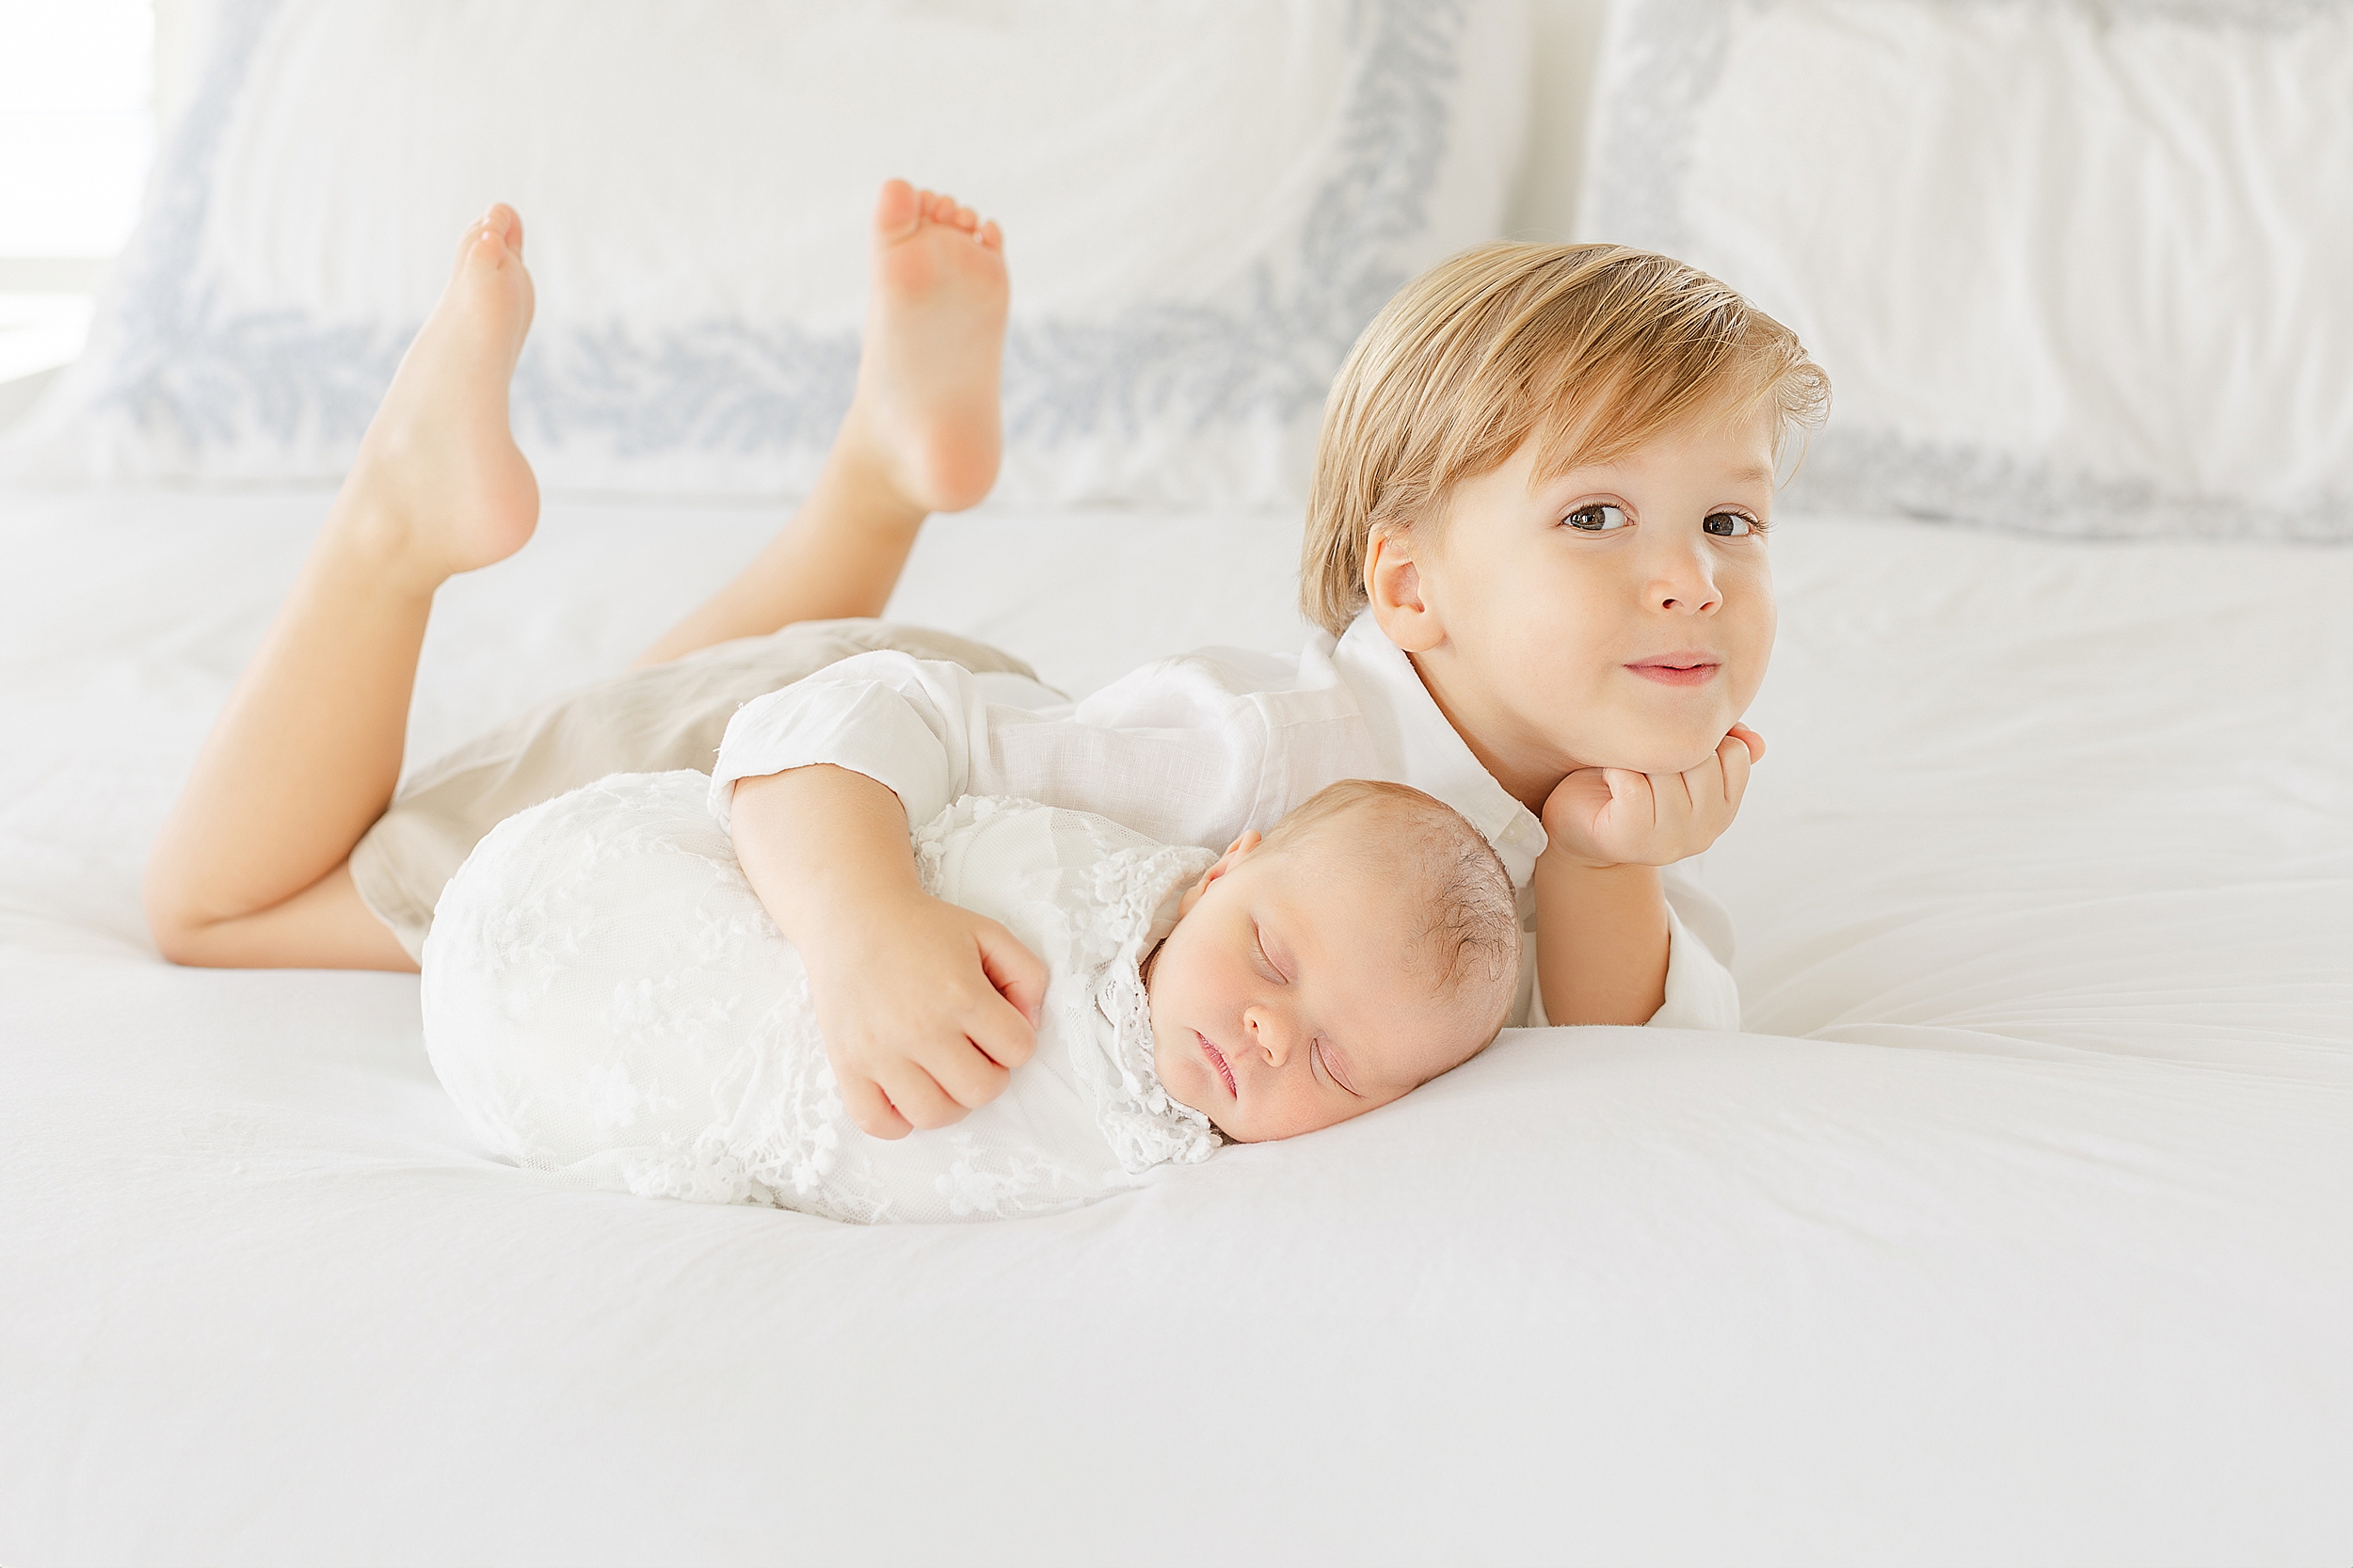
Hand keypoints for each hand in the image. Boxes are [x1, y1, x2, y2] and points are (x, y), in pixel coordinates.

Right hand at [799, 889, 1048, 1138]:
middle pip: (982, 1091)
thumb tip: (1030, 1025)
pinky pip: (877, 1123)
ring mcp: (880, 1052)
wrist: (852, 915)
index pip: (1018, 1050)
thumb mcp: (989, 934)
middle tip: (971, 1050)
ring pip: (934, 1115)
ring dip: (949, 1101)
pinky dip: (897, 1120)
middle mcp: (921, 1028)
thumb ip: (1027, 975)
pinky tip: (904, 1090)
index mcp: (961, 994)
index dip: (1015, 1040)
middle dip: (989, 1073)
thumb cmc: (923, 927)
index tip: (995, 1026)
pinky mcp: (847, 1065)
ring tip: (940, 1072)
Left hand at [1540, 724, 1764, 869]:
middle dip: (1666, 745)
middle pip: (1702, 759)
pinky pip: (1633, 787)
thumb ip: (1717, 744)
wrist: (1580, 824)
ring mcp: (1672, 841)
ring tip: (1625, 766)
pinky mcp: (1634, 841)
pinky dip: (1615, 772)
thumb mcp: (1678, 758)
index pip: (1735, 753)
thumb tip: (1755, 741)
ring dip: (1638, 758)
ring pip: (1668, 772)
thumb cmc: (1628, 782)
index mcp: (1725, 808)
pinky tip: (1608, 778)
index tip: (1670, 743)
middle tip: (1642, 752)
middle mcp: (1706, 830)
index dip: (1698, 738)